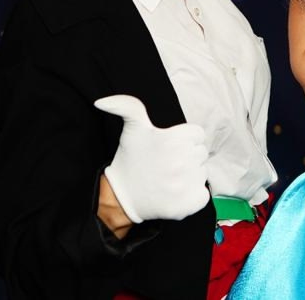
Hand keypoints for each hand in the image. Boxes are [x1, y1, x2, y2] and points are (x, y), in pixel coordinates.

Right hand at [95, 94, 209, 223]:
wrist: (122, 198)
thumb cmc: (130, 161)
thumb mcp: (132, 129)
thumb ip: (128, 107)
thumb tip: (101, 101)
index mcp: (174, 139)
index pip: (198, 135)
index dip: (184, 140)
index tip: (169, 148)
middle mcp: (183, 160)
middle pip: (201, 153)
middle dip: (187, 157)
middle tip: (167, 164)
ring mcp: (187, 183)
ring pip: (202, 173)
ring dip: (190, 175)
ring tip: (169, 178)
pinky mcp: (190, 203)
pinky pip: (203, 194)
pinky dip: (193, 195)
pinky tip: (175, 192)